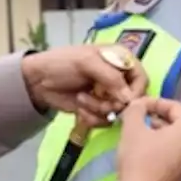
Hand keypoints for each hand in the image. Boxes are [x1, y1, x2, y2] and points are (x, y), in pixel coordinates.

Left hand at [21, 45, 147, 126]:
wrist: (38, 81)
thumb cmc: (62, 63)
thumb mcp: (87, 63)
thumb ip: (111, 78)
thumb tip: (129, 99)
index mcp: (120, 59)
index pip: (142, 79)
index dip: (136, 92)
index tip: (123, 101)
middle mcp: (118, 78)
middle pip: (131, 100)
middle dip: (112, 104)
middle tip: (97, 100)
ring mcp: (108, 96)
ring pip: (117, 113)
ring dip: (98, 109)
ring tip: (81, 99)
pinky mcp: (98, 110)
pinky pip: (105, 121)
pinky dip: (91, 117)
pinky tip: (79, 108)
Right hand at [115, 98, 180, 180]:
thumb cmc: (139, 160)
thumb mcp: (132, 128)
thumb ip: (136, 108)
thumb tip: (139, 104)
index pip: (174, 106)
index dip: (153, 102)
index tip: (137, 105)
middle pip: (178, 122)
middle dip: (157, 117)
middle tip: (137, 117)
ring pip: (177, 138)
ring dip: (160, 132)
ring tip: (140, 132)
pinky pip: (177, 152)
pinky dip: (164, 146)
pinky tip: (147, 149)